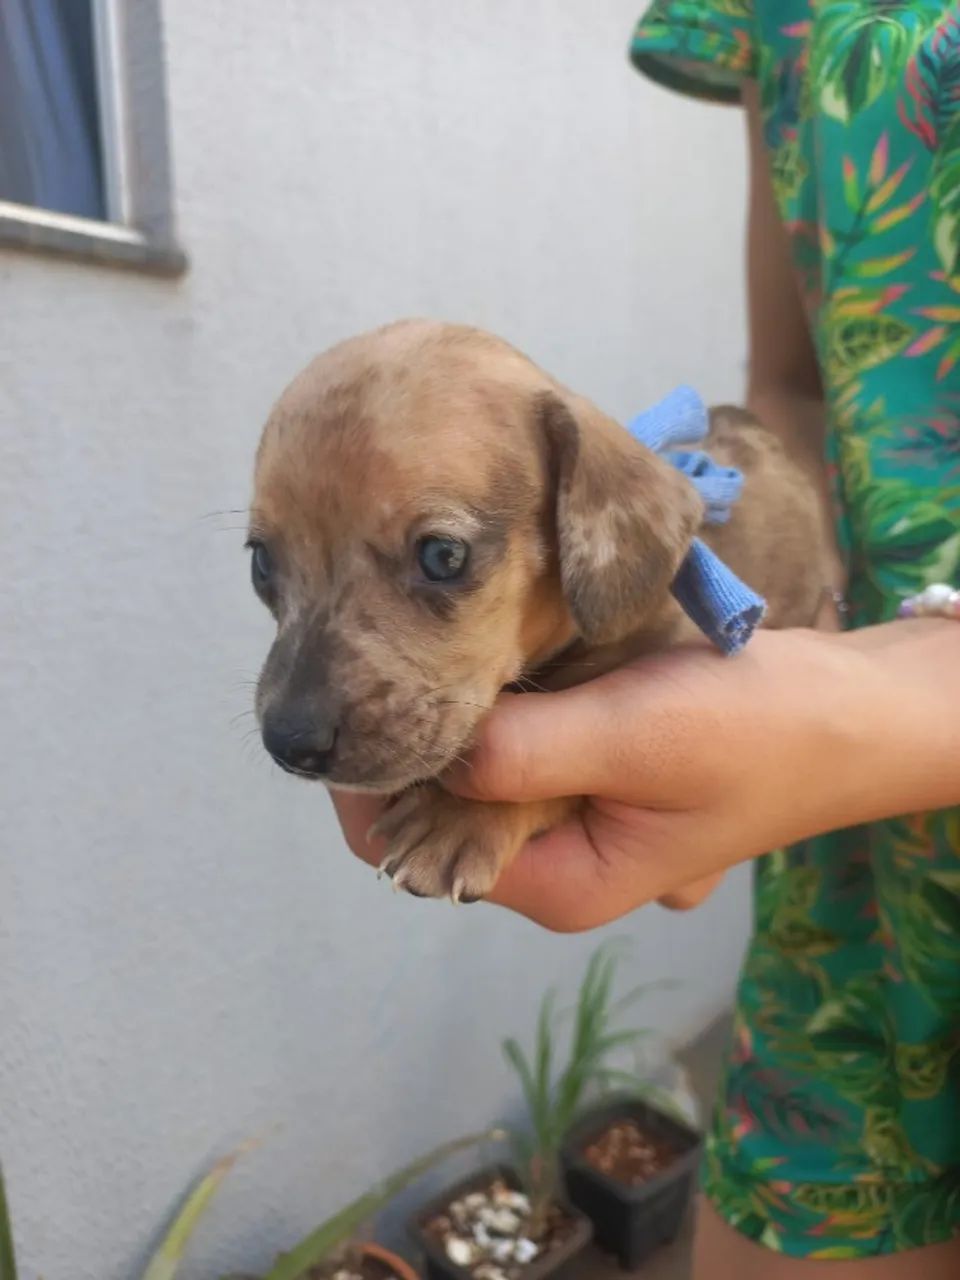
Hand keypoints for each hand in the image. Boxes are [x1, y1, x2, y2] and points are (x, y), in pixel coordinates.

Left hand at [333, 621, 959, 930]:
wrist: (850, 714)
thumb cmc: (754, 733)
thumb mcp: (634, 739)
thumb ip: (523, 753)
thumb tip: (422, 748)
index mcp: (556, 882)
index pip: (415, 851)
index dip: (369, 786)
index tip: (350, 700)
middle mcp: (551, 863)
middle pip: (436, 814)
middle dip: (405, 746)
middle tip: (371, 655)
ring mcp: (570, 819)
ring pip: (472, 775)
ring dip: (449, 719)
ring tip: (408, 645)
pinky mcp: (589, 772)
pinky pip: (514, 746)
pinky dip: (492, 706)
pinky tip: (477, 654)